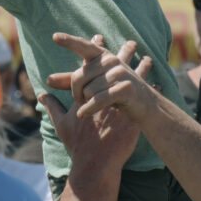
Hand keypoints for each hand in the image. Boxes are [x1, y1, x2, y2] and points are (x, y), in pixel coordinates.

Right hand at [39, 39, 140, 169]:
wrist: (94, 164)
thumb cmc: (77, 145)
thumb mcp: (62, 125)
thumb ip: (52, 107)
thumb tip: (41, 95)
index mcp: (88, 95)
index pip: (91, 66)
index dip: (95, 49)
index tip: (100, 37)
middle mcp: (104, 97)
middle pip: (115, 70)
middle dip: (123, 55)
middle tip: (131, 42)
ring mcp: (119, 107)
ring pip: (133, 83)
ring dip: (141, 71)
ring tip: (149, 60)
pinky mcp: (132, 118)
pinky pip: (144, 102)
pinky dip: (151, 93)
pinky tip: (159, 85)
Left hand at [48, 34, 155, 124]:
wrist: (145, 107)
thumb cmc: (117, 94)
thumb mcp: (93, 85)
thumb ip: (71, 82)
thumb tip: (47, 82)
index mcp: (103, 57)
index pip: (84, 47)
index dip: (69, 41)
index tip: (54, 37)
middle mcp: (111, 61)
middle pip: (79, 76)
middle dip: (75, 93)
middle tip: (80, 101)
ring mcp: (120, 73)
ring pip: (88, 90)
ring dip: (86, 103)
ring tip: (92, 107)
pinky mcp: (125, 88)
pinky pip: (99, 99)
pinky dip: (88, 108)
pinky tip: (83, 114)